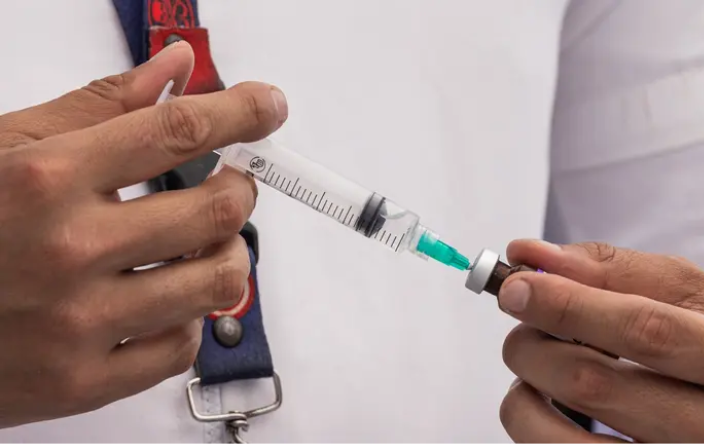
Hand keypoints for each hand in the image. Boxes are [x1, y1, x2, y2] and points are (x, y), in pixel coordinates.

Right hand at [0, 41, 287, 426]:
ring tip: (204, 243)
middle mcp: (68, 249)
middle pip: (215, 209)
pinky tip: (166, 298)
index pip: (179, 130)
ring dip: (227, 255)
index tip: (268, 106)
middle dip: (240, 189)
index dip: (241, 112)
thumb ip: (95, 108)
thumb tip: (172, 67)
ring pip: (216, 282)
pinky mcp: (81, 383)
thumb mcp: (2, 148)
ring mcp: (77, 323)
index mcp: (45, 178)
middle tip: (231, 184)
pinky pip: (181, 346)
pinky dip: (189, 317)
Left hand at [497, 240, 703, 441]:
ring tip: (534, 375)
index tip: (516, 286)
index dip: (566, 304)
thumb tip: (534, 255)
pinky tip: (551, 412)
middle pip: (595, 384)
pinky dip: (537, 434)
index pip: (643, 330)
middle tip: (523, 329)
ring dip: (524, 399)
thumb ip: (622, 272)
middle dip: (533, 346)